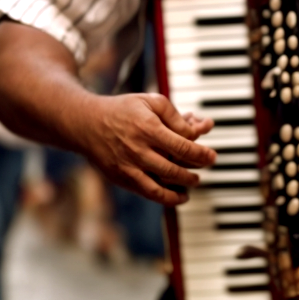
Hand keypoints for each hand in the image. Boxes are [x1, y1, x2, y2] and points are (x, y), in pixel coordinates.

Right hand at [74, 93, 216, 205]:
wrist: (87, 124)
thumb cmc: (122, 110)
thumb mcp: (149, 101)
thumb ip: (174, 115)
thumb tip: (195, 132)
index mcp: (147, 128)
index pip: (182, 146)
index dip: (201, 153)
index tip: (211, 156)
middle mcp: (138, 150)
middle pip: (175, 167)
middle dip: (196, 169)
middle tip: (207, 165)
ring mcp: (129, 167)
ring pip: (163, 184)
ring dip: (184, 185)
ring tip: (194, 181)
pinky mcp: (122, 179)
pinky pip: (149, 193)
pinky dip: (167, 198)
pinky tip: (179, 196)